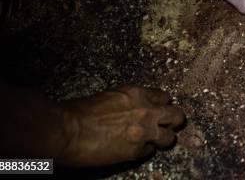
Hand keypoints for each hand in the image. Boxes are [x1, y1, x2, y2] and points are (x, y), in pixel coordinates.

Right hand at [58, 85, 184, 166]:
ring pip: (169, 137)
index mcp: (138, 93)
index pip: (164, 97)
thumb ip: (130, 101)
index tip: (159, 109)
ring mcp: (143, 132)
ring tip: (156, 140)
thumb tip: (137, 108)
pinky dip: (143, 150)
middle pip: (176, 115)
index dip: (162, 104)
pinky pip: (149, 151)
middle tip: (169, 125)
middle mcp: (146, 111)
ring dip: (163, 138)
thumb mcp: (111, 95)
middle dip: (174, 120)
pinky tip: (133, 149)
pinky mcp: (135, 151)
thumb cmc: (81, 111)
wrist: (67, 130)